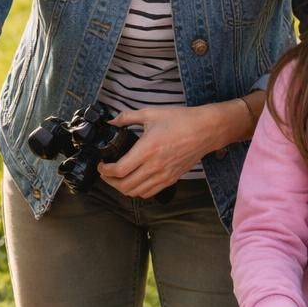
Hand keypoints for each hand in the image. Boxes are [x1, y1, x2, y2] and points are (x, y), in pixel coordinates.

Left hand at [99, 104, 227, 197]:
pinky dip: (138, 191)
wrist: (206, 130)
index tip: (101, 165)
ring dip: (123, 188)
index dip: (105, 170)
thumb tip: (112, 120)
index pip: (119, 170)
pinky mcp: (171, 179)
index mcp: (147, 149)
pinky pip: (150, 193)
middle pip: (125, 186)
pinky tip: (134, 181)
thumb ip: (128, 117)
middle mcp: (154, 166)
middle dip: (110, 181)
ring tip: (117, 179)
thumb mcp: (151, 113)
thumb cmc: (180, 120)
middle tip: (105, 173)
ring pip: (136, 193)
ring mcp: (164, 175)